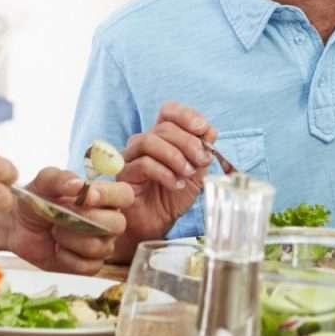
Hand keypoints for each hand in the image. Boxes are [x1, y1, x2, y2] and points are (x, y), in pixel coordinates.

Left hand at [8, 167, 132, 273]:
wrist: (18, 226)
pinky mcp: (89, 265)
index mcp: (104, 197)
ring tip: (55, 231)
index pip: (124, 195)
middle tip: (62, 215)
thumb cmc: (36, 200)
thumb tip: (78, 184)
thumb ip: (59, 178)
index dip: (109, 196)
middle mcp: (108, 221)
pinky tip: (57, 248)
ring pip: (100, 247)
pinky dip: (67, 258)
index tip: (87, 197)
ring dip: (71, 238)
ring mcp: (101, 244)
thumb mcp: (43, 183)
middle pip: (117, 224)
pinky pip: (88, 266)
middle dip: (87, 220)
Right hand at [114, 103, 218, 244]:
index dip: (186, 115)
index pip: (169, 111)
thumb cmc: (172, 197)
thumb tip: (210, 130)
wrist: (155, 224)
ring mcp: (131, 156)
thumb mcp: (196, 173)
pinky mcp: (124, 174)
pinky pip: (143, 164)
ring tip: (188, 173)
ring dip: (175, 156)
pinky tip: (176, 185)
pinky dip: (165, 173)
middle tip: (201, 160)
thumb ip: (202, 151)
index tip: (203, 129)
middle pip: (164, 127)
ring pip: (150, 141)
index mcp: (162, 137)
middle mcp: (144, 142)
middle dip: (188, 142)